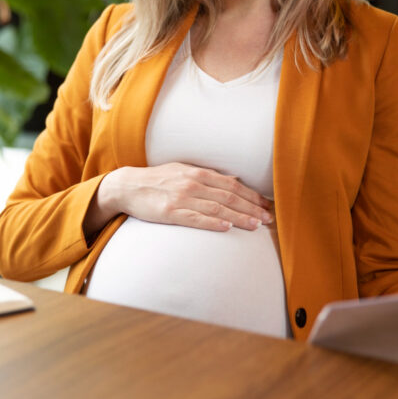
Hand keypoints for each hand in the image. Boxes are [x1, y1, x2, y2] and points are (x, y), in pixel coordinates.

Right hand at [85, 162, 273, 235]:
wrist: (129, 187)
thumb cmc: (158, 180)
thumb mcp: (183, 171)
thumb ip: (206, 177)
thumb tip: (231, 181)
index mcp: (198, 173)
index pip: (232, 185)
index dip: (252, 196)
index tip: (267, 205)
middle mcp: (193, 184)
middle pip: (229, 197)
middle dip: (252, 208)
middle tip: (268, 218)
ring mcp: (182, 198)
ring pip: (217, 208)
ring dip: (239, 217)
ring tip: (255, 225)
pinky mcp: (170, 212)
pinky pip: (195, 218)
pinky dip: (212, 222)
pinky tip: (226, 227)